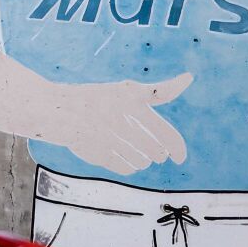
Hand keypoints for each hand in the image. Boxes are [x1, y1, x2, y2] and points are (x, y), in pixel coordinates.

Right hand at [39, 73, 192, 174]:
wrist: (58, 110)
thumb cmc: (101, 98)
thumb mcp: (129, 90)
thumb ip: (160, 91)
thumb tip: (189, 78)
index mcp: (132, 101)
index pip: (165, 133)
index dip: (177, 148)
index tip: (180, 158)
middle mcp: (120, 119)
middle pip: (155, 151)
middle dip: (159, 153)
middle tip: (157, 152)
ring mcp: (107, 137)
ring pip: (141, 161)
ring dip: (145, 160)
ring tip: (141, 153)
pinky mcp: (97, 153)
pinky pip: (125, 168)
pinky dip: (130, 167)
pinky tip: (127, 159)